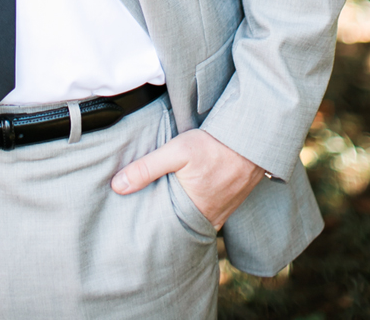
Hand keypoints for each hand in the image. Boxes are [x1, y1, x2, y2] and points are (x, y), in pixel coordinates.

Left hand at [110, 127, 263, 227]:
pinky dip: (195, 207)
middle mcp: (211, 218)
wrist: (252, 140)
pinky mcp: (230, 202)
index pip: (167, 230)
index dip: (151, 226)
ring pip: (194, 219)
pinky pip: (208, 211)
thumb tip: (118, 186)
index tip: (133, 222)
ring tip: (159, 206)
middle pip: (181, 225)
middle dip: (163, 221)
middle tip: (141, 216)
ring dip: (179, 214)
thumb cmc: (214, 146)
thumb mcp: (176, 152)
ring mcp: (223, 212)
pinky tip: (183, 196)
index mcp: (195, 211)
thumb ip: (146, 169)